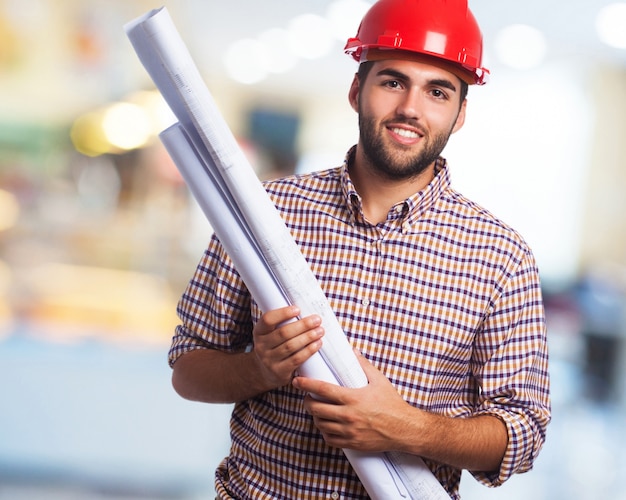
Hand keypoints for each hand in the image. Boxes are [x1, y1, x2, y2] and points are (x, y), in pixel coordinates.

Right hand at [252, 306, 323, 389]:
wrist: (265, 372)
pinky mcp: (279, 372)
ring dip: (308, 337)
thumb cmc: (274, 347)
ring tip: (320, 331)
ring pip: (291, 346)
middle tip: (317, 320)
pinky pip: (296, 359)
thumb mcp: (271, 334)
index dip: (283, 313)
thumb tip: (306, 307)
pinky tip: (317, 344)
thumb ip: (282, 323)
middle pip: (283, 333)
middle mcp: (261, 346)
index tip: (298, 309)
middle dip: (303, 325)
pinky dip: (309, 350)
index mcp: (259, 332)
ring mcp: (269, 360)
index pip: (267, 319)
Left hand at [293, 351, 412, 451]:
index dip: (306, 384)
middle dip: (307, 401)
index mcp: (353, 398)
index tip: (297, 380)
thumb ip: (363, 365)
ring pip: (320, 424)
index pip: (322, 390)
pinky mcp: (351, 443)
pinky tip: (327, 425)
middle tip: (307, 397)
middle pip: (316, 409)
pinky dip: (324, 431)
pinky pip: (329, 439)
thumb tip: (353, 351)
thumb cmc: (392, 404)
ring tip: (317, 410)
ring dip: (315, 416)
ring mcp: (349, 431)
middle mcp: (348, 415)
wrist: (404, 429)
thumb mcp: (379, 380)